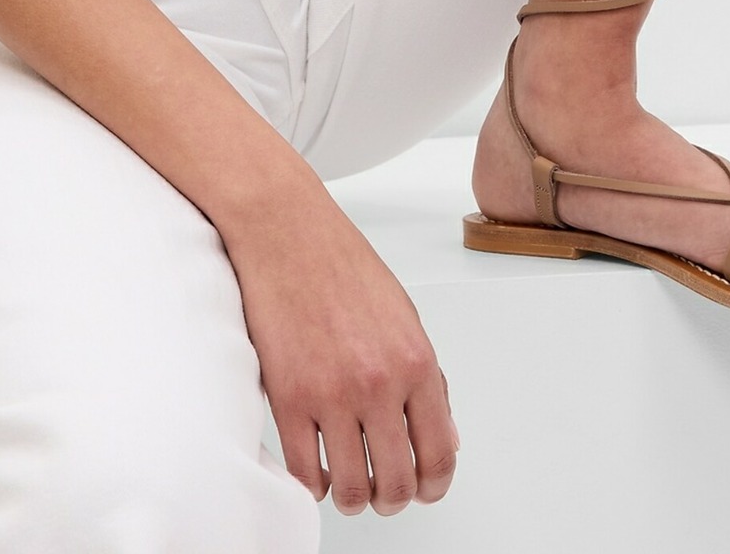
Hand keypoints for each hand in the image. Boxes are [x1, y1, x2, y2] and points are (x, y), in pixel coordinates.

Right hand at [222, 177, 459, 516]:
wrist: (286, 230)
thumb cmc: (342, 265)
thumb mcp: (405, 317)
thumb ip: (428, 380)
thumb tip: (443, 438)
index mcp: (416, 362)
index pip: (439, 455)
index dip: (434, 486)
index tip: (425, 489)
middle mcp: (378, 383)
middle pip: (397, 483)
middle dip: (393, 499)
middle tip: (383, 492)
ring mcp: (331, 394)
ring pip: (351, 489)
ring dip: (353, 498)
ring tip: (349, 485)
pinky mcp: (287, 397)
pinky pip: (305, 471)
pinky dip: (314, 484)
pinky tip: (317, 469)